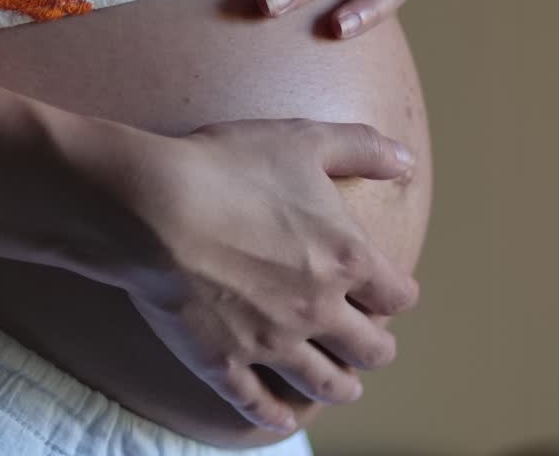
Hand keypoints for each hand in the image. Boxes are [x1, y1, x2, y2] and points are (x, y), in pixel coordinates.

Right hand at [119, 118, 420, 433]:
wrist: (153, 206)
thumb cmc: (227, 166)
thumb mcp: (303, 138)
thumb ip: (361, 147)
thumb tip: (406, 160)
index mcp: (346, 259)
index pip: (397, 295)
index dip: (398, 294)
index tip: (388, 293)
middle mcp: (318, 310)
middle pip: (371, 349)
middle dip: (375, 347)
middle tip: (367, 343)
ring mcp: (271, 343)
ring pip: (326, 385)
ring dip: (341, 387)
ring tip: (341, 385)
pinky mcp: (224, 363)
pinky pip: (259, 405)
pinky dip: (277, 416)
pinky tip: (284, 419)